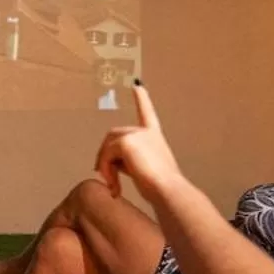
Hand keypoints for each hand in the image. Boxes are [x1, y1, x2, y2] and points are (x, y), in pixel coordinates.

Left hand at [94, 83, 182, 200]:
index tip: (137, 85)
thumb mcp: (146, 169)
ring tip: (114, 186)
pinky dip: (106, 171)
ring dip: (105, 166)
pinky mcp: (126, 142)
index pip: (146, 112)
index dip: (142, 99)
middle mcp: (146, 132)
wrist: (168, 189)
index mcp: (155, 137)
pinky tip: (115, 186)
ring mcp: (136, 135)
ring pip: (108, 146)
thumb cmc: (161, 188)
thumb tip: (105, 166)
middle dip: (106, 156)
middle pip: (114, 135)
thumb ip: (129, 161)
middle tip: (107, 178)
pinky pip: (106, 155)